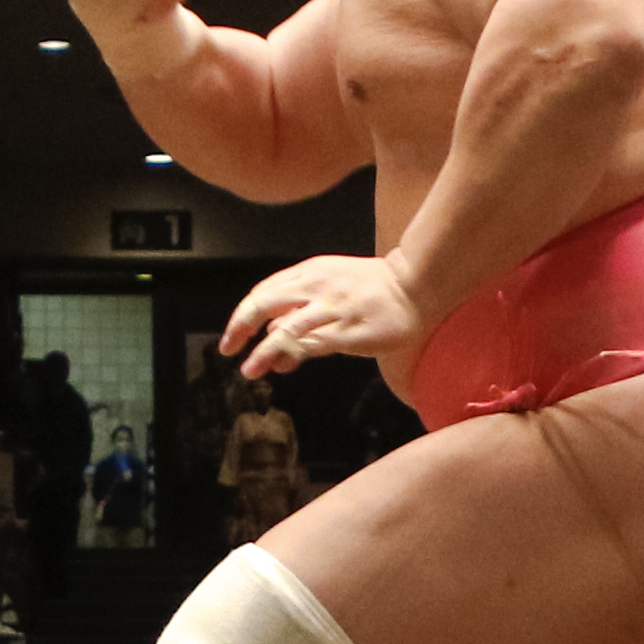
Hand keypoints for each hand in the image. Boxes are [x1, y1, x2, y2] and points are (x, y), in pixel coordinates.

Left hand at [219, 255, 423, 378]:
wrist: (414, 286)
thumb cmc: (372, 290)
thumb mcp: (331, 288)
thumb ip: (302, 315)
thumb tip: (275, 350)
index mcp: (309, 272)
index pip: (263, 292)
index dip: (242, 316)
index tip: (231, 338)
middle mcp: (316, 286)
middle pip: (265, 304)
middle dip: (240, 327)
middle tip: (228, 349)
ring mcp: (332, 308)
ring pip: (285, 330)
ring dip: (263, 352)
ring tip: (250, 370)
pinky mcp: (349, 329)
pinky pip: (313, 344)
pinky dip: (294, 355)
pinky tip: (284, 366)